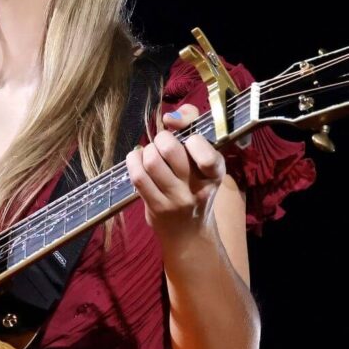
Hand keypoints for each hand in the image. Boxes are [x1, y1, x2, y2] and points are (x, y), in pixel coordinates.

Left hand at [125, 103, 225, 246]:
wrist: (190, 232)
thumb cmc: (195, 186)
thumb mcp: (204, 159)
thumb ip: (192, 126)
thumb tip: (171, 116)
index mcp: (215, 172)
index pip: (204, 149)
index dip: (191, 136)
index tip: (187, 138)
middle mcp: (198, 187)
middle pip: (170, 149)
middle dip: (162, 139)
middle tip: (163, 144)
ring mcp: (176, 199)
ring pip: (151, 161)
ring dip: (147, 150)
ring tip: (151, 153)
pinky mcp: (156, 207)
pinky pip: (138, 176)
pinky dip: (133, 161)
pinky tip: (138, 160)